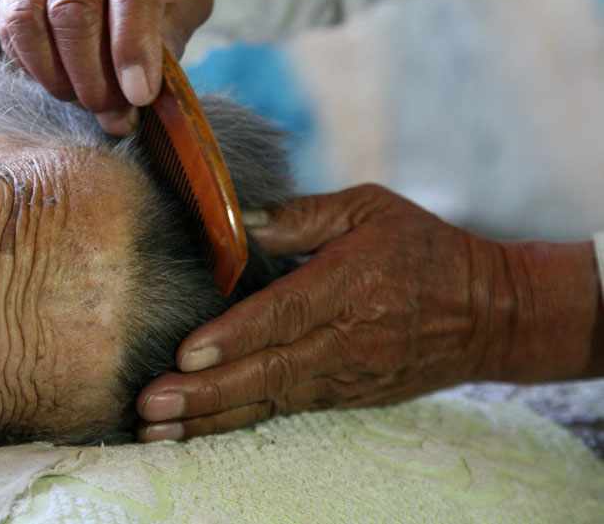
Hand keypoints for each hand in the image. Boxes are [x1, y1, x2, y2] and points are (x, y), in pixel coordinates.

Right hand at [0, 0, 223, 135]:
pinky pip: (9, 23)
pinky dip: (31, 63)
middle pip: (71, 6)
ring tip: (82, 99)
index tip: (139, 96)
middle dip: (89, 72)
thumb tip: (135, 99)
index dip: (131, 47)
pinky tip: (59, 79)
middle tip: (109, 109)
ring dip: (53, 73)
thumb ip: (167, 39)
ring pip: (28, 17)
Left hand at [136, 184, 601, 441]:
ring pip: (269, 400)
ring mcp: (345, 375)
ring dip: (210, 417)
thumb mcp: (369, 209)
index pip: (283, 316)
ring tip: (156, 429)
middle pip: (265, 371)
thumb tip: (240, 223)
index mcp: (348, 285)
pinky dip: (238, 420)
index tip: (186, 354)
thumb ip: (302, 214)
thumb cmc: (423, 249)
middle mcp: (345, 339)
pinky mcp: (345, 396)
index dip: (233, 337)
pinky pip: (284, 409)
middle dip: (203, 393)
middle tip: (150, 405)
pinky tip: (198, 428)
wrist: (489, 313)